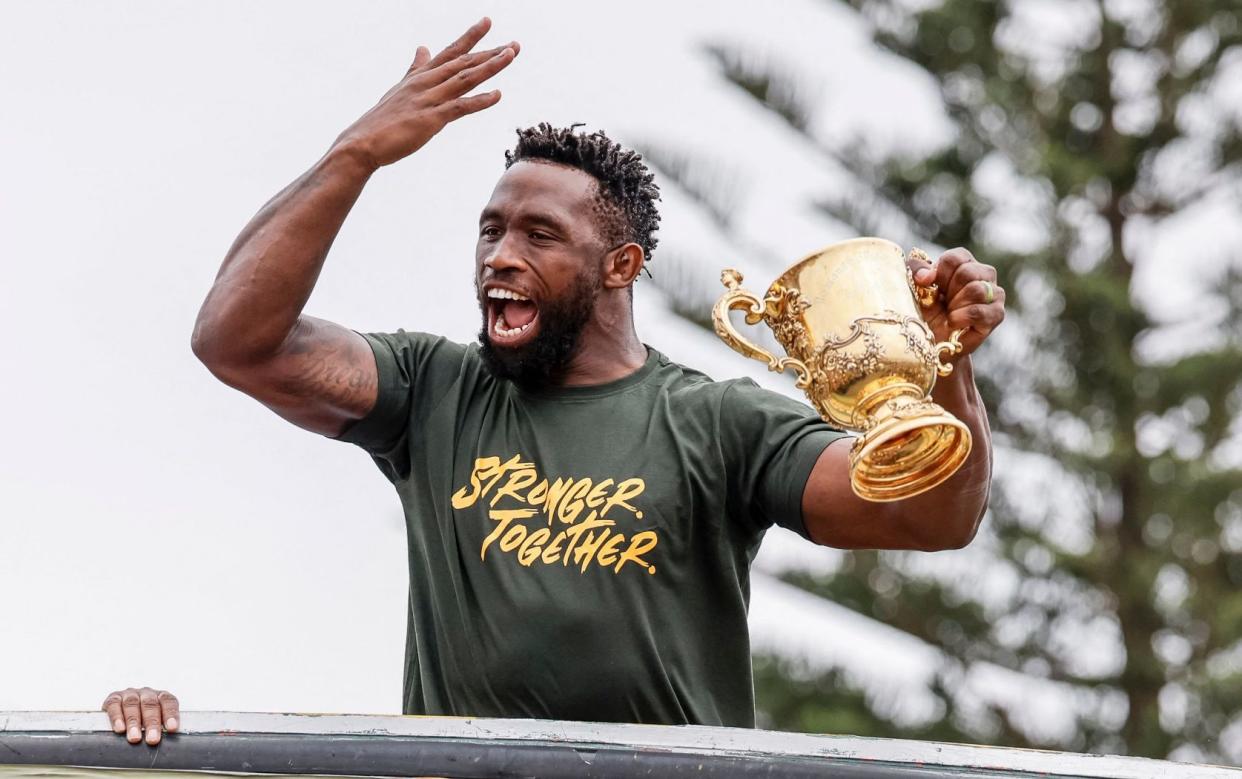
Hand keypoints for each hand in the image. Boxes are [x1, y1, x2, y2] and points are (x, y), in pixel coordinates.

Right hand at [102, 687, 179, 745]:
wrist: (120, 710)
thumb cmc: (142, 719)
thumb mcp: (154, 722)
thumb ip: (161, 729)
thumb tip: (168, 745)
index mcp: (160, 696)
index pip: (168, 701)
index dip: (170, 714)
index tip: (172, 728)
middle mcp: (146, 693)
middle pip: (150, 704)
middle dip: (152, 723)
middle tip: (152, 739)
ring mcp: (129, 694)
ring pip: (132, 704)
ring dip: (134, 722)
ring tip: (135, 738)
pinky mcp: (113, 698)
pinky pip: (114, 705)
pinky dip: (117, 717)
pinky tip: (120, 729)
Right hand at [334, 17, 518, 169]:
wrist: (362, 143)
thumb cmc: (381, 120)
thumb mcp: (400, 88)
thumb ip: (415, 68)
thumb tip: (423, 47)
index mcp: (420, 76)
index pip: (450, 51)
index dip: (470, 37)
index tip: (487, 21)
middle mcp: (426, 83)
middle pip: (463, 62)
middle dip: (490, 52)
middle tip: (516, 44)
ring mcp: (428, 99)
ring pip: (464, 78)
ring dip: (490, 66)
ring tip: (511, 55)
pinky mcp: (430, 119)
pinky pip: (460, 107)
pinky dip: (480, 100)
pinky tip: (498, 95)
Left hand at [907, 247, 1004, 358]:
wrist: (932, 341)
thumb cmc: (925, 310)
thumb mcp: (914, 285)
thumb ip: (915, 269)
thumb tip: (926, 276)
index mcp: (965, 262)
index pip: (956, 257)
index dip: (939, 273)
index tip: (930, 287)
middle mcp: (984, 274)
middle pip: (967, 272)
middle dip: (948, 292)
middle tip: (943, 303)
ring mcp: (994, 293)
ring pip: (976, 290)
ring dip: (955, 305)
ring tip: (948, 314)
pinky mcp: (996, 314)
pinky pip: (978, 311)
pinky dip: (960, 318)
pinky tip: (953, 323)